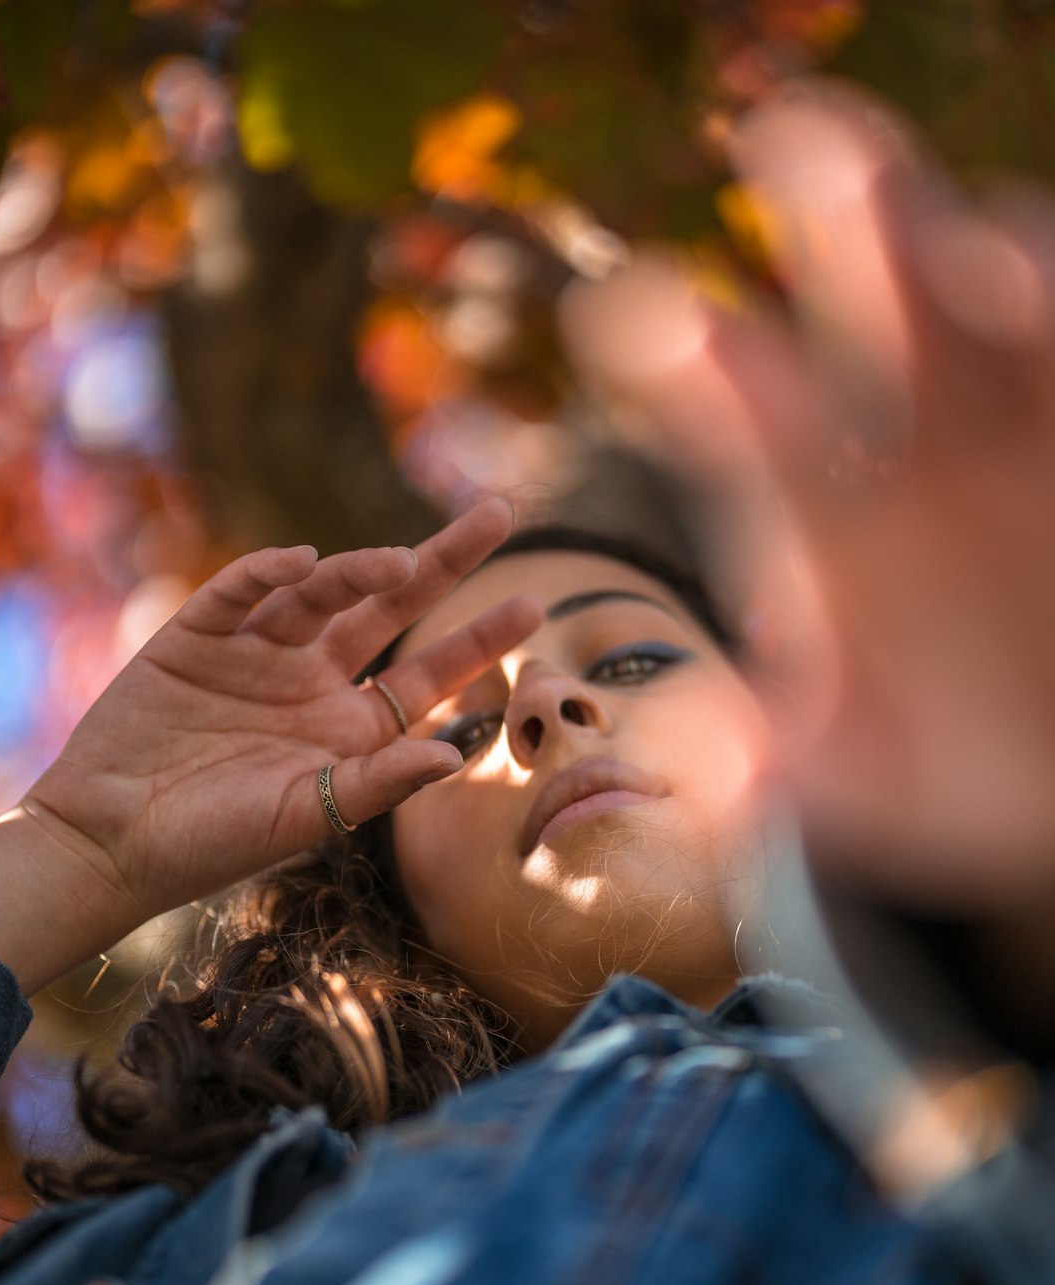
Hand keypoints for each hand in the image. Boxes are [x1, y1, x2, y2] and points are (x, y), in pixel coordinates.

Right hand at [0, 498, 539, 990]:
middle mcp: (309, 682)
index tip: (536, 603)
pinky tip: (300, 563)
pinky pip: (237, 594)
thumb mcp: (307, 816)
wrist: (109, 842)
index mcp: (347, 729)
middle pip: (388, 607)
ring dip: (356, 570)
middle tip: (501, 513)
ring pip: (318, 593)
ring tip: (399, 563)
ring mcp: (253, 654)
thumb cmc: (213, 844)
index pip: (427, 672)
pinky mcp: (193, 639)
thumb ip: (379, 783)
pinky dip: (266, 573)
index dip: (479, 638)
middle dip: (442, 560)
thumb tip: (457, 755)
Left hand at [564, 86, 1054, 912]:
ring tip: (969, 252)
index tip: (634, 309)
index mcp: (813, 502)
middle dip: (833, 221)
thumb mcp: (870, 783)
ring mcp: (1011, 416)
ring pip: (986, 293)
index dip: (690, 356)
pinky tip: (1036, 288)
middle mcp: (907, 434)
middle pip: (861, 299)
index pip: (740, 408)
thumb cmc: (939, 768)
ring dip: (971, 247)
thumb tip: (703, 750)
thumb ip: (794, 772)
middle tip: (789, 136)